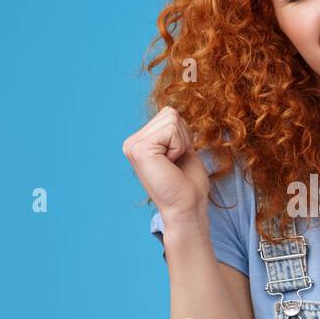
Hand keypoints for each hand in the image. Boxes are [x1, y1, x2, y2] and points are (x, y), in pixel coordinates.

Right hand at [122, 106, 210, 221]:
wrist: (186, 207)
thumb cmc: (188, 184)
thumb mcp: (181, 149)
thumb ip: (174, 131)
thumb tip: (173, 111)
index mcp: (140, 142)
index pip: (169, 114)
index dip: (183, 135)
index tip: (178, 158)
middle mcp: (132, 142)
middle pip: (170, 113)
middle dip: (183, 137)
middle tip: (177, 162)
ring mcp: (133, 145)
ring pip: (171, 119)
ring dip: (181, 142)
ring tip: (173, 163)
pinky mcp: (139, 149)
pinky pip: (171, 129)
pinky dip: (179, 146)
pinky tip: (170, 164)